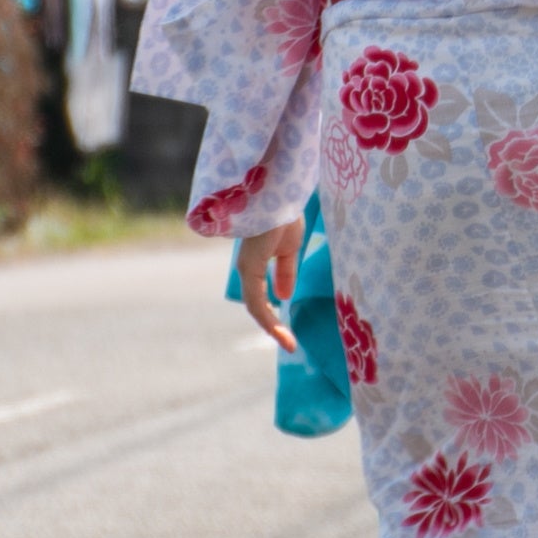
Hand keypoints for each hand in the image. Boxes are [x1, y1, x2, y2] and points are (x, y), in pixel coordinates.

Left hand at [236, 219, 304, 353]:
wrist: (279, 194)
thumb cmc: (284, 214)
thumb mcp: (290, 248)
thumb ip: (286, 272)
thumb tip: (285, 297)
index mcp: (255, 263)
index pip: (260, 296)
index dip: (273, 314)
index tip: (289, 332)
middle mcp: (247, 269)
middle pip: (257, 306)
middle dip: (273, 327)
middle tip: (289, 344)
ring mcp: (247, 269)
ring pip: (256, 308)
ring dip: (272, 328)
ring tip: (289, 343)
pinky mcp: (250, 268)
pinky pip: (257, 301)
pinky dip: (269, 319)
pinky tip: (281, 331)